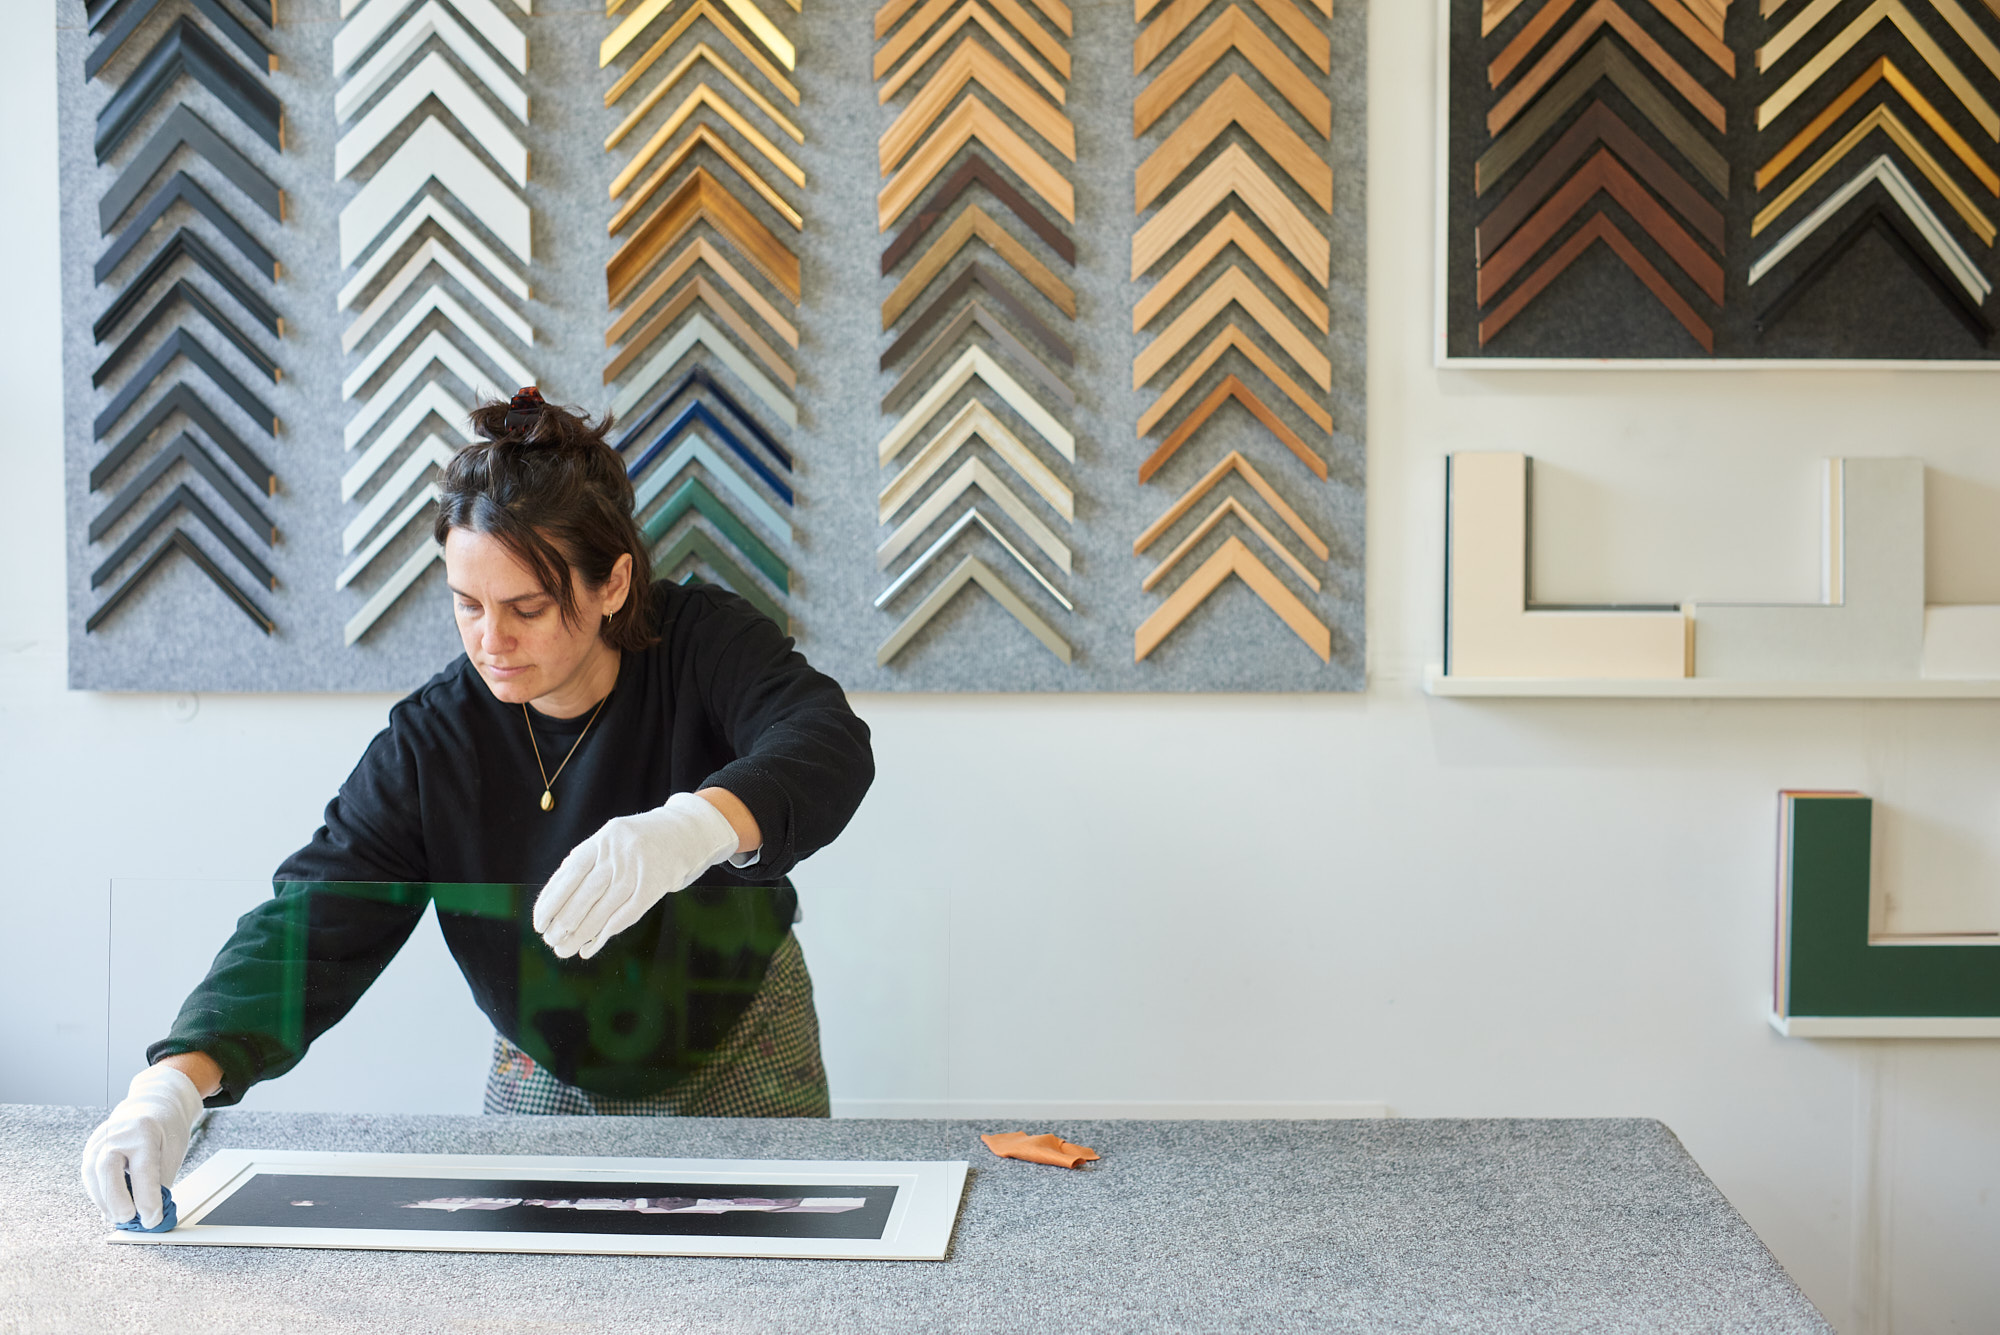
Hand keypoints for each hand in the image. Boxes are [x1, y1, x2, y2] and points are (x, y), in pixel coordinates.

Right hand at [81, 1064, 203, 1227]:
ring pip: (92, 1175)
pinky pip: (89, 1176)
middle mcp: (118, 1133)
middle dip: (116, 1200)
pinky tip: (110, 1206)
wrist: (153, 1105)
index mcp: (144, 1131)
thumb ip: (159, 1183)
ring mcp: (100, 1139)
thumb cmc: (165, 1130)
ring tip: (120, 1217)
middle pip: (107, 1169)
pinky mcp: (90, 1148)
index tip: (151, 1219)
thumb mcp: (171, 1152)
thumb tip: (148, 1215)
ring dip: (104, 1201)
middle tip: (128, 1219)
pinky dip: (99, 1194)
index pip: (143, 1169)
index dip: (146, 1199)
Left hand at [533, 791, 740, 959]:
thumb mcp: (613, 839)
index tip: (539, 923)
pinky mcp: (656, 885)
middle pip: (584, 895)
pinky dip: (605, 935)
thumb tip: (554, 895)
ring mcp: (639, 869)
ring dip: (580, 934)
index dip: (551, 900)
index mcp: (603, 839)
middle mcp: (619, 853)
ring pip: (603, 909)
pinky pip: (626, 915)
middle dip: (564, 923)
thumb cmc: (643, 840)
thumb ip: (587, 861)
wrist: (689, 831)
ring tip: (564, 950)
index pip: (569, 874)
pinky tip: (590, 947)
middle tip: (550, 942)